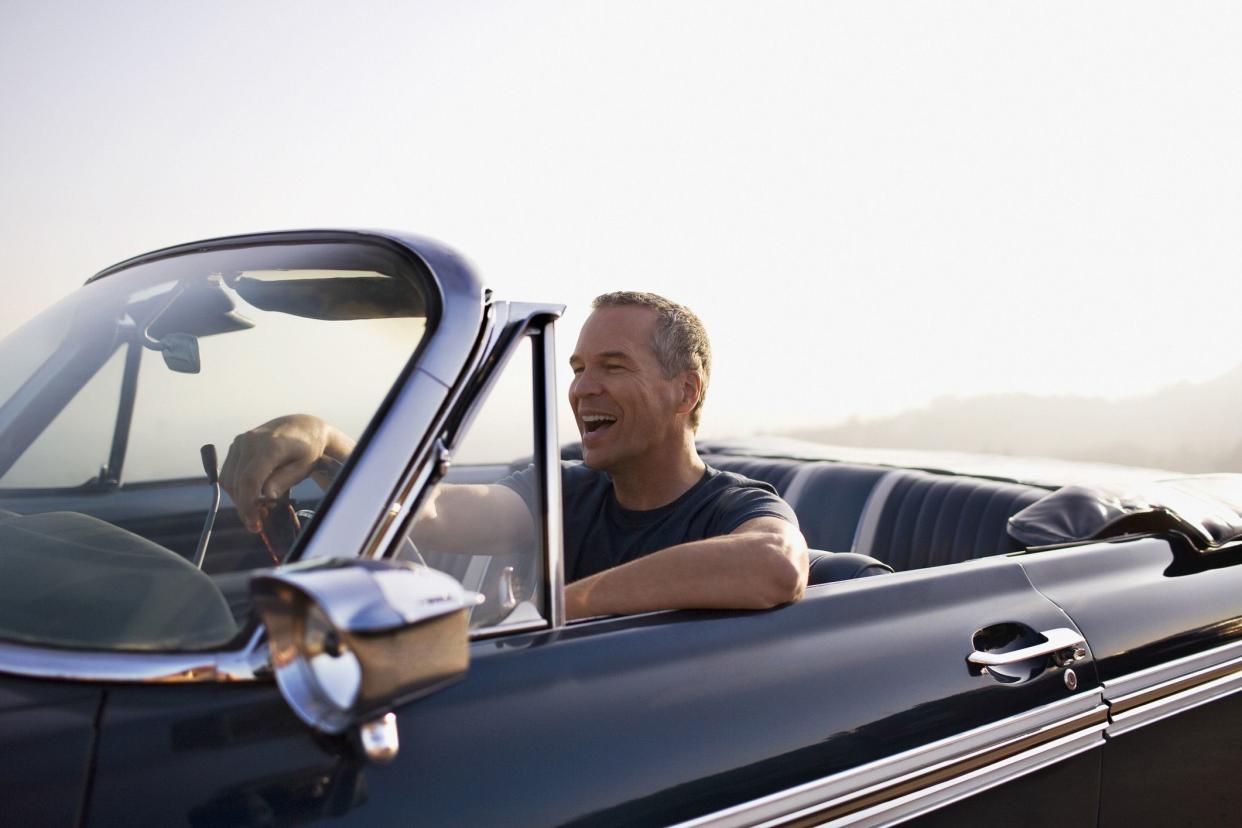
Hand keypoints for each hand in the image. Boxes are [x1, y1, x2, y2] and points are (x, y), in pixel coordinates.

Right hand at [219, 414, 350, 531]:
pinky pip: (229, 473)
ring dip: (239, 499)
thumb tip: (267, 497)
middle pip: (236, 483)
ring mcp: (240, 442)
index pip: (249, 480)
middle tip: (258, 524)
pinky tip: (252, 496)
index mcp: (269, 445)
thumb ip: (284, 480)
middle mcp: (249, 442)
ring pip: (228, 480)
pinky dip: (237, 489)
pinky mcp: (236, 446)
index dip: (248, 505)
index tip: (254, 524)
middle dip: (244, 507)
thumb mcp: (304, 466)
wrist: (302, 427)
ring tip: (258, 510)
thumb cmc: (307, 449)